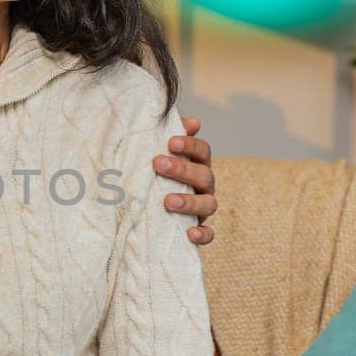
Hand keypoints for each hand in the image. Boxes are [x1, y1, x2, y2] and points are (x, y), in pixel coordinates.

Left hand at [154, 115, 216, 245]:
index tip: (170, 142)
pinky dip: (202, 234)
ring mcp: (203, 209)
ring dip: (190, 202)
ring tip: (167, 201)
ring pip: (209, 204)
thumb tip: (192, 121)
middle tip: (157, 164)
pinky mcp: (198, 230)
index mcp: (197, 164)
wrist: (146, 214)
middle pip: (204, 175)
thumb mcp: (158, 154)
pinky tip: (190, 233)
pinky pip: (208, 234)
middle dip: (182, 169)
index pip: (202, 151)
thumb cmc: (154, 176)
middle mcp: (203, 186)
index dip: (190, 145)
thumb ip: (168, 135)